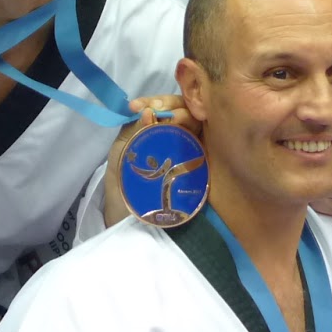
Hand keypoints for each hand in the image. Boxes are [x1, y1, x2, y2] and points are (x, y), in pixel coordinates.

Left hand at [101, 98, 199, 226]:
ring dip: (187, 114)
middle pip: (186, 111)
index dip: (155, 102)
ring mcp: (194, 154)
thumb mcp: (121, 158)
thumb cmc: (124, 194)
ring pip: (200, 124)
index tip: (139, 107)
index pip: (164, 109)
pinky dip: (203, 132)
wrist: (134, 229)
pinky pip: (210, 145)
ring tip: (174, 119)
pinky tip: (190, 129)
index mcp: (155, 135)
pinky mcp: (206, 170)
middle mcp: (177, 141)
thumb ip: (132, 132)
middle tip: (158, 111)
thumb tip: (148, 110)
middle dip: (172, 105)